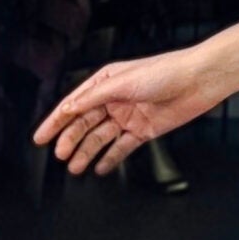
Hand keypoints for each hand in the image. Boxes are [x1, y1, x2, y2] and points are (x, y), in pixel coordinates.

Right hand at [33, 47, 217, 175]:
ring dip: (87, 152)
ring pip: (101, 138)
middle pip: (85, 124)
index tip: (40, 138)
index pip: (73, 105)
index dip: (55, 122)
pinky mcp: (144, 130)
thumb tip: (69, 109)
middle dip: (70, 140)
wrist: (197, 81)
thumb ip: (93, 98)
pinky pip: (122, 147)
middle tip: (61, 156)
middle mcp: (114, 100)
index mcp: (104, 83)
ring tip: (76, 167)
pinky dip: (111, 158)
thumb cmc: (163, 72)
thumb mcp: (121, 82)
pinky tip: (99, 167)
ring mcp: (128, 116)